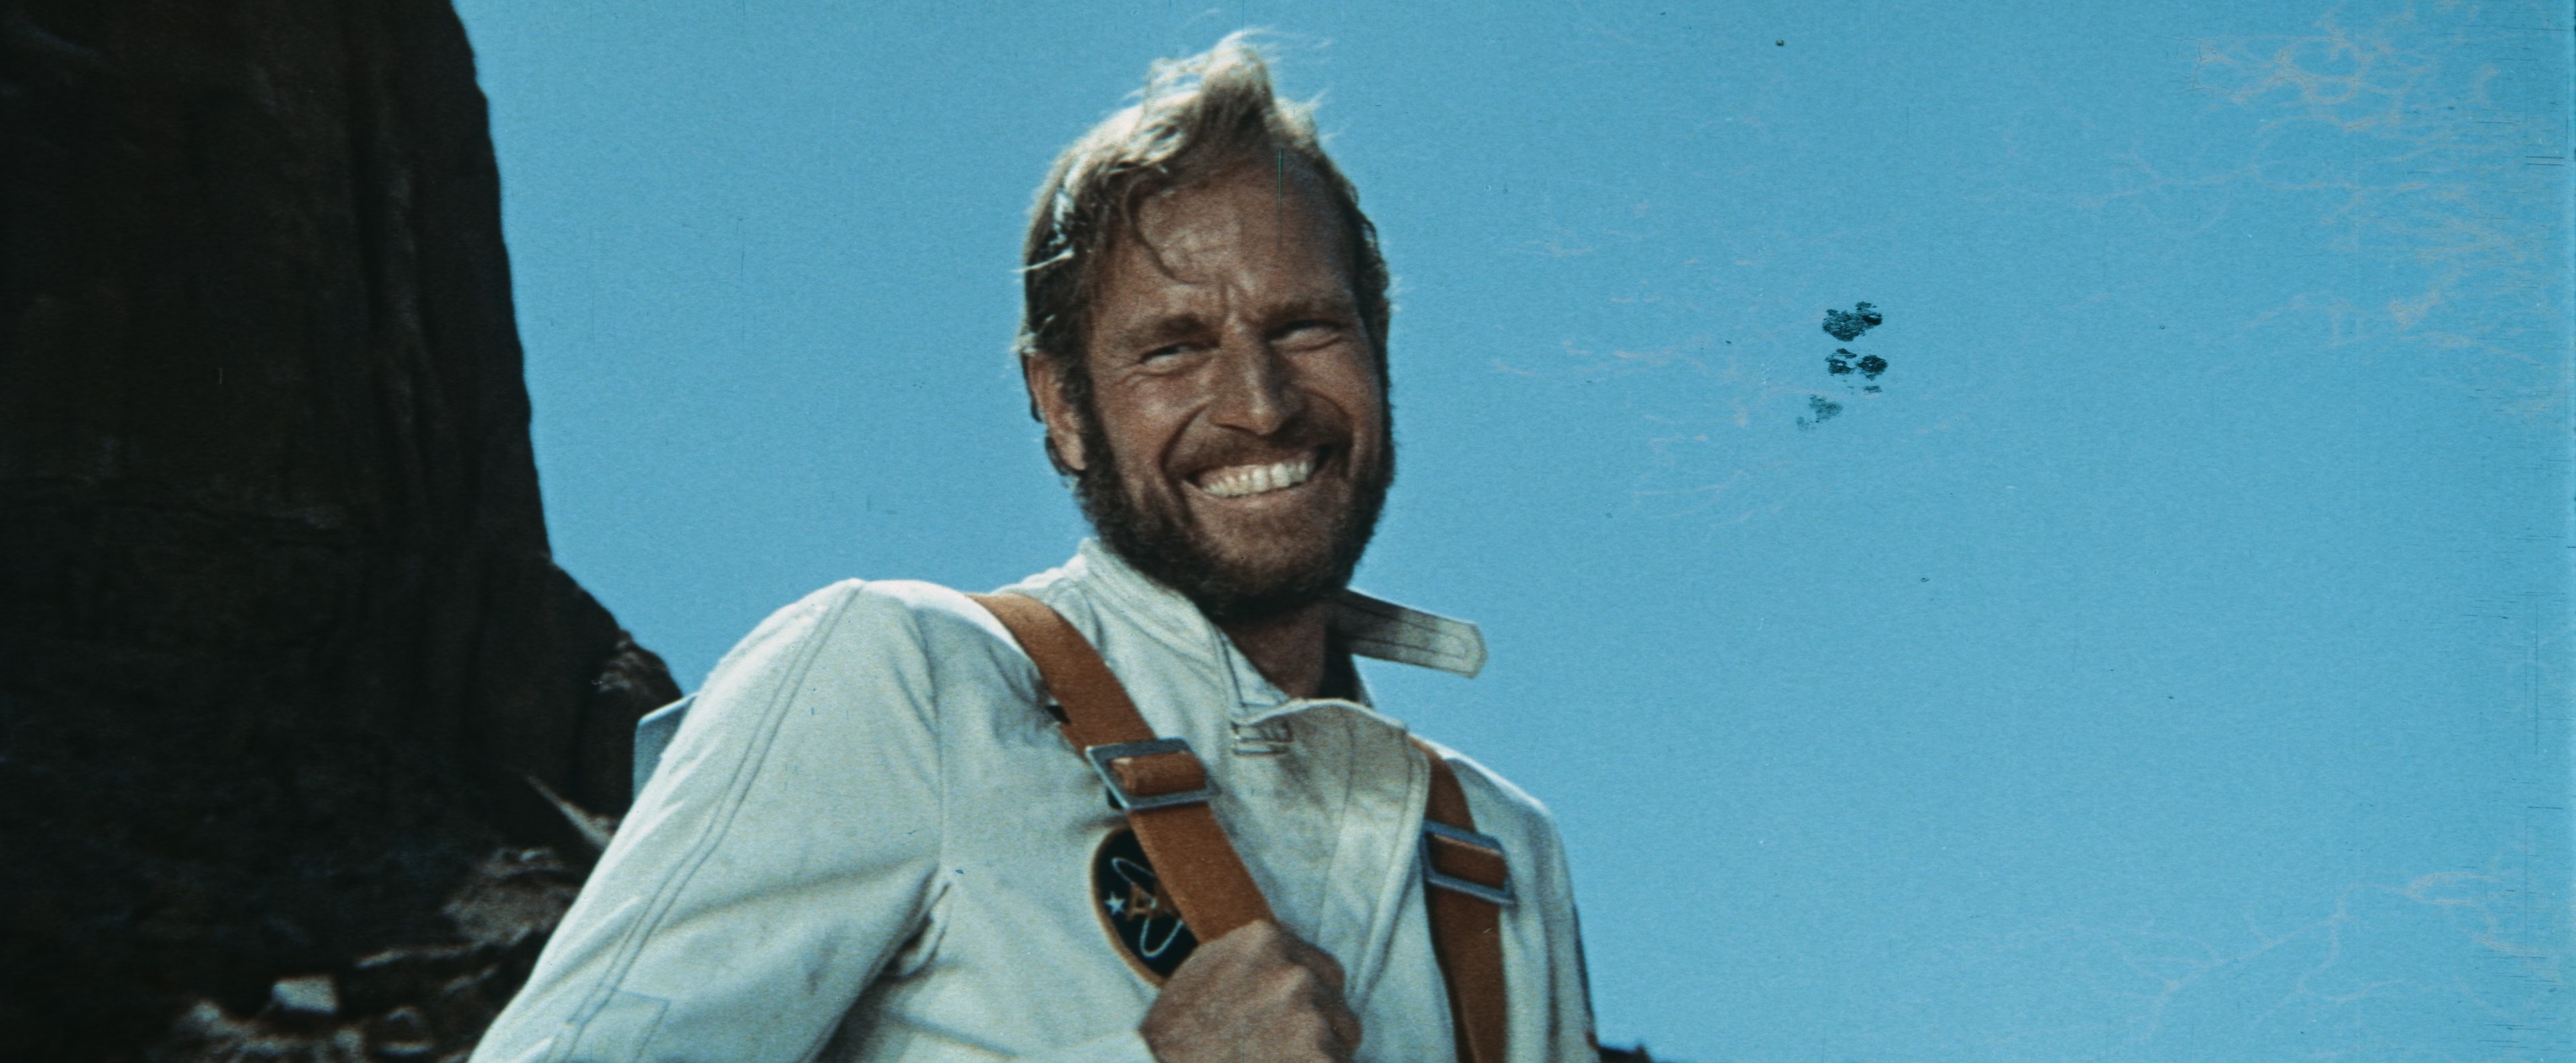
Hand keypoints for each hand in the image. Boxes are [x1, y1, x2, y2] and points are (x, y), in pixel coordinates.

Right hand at [1139, 920, 1362, 1062]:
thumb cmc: (1177, 1031)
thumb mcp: (1208, 966)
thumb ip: (1256, 956)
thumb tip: (1289, 951)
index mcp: (1267, 940)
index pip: (1324, 970)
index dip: (1313, 1001)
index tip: (1294, 1022)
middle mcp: (1295, 972)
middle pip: (1337, 1005)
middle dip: (1321, 1030)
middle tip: (1283, 1052)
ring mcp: (1310, 1016)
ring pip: (1341, 1043)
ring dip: (1318, 1058)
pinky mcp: (1319, 1060)